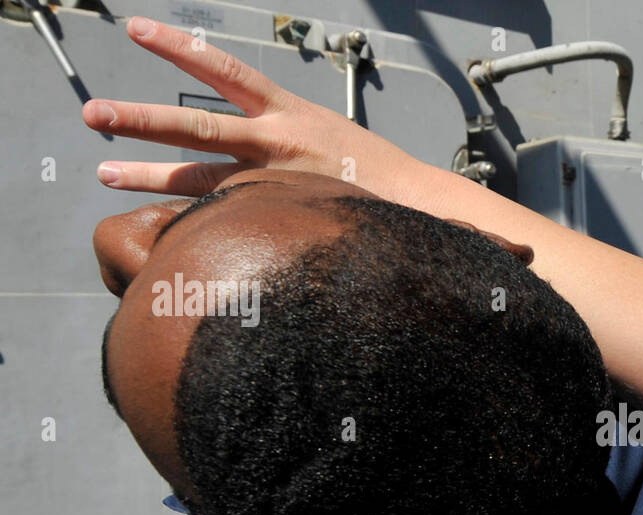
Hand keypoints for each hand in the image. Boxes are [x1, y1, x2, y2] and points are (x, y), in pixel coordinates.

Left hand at [83, 17, 426, 207]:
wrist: (418, 206)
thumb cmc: (373, 175)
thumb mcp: (328, 138)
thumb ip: (285, 140)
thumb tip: (249, 152)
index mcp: (288, 111)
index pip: (225, 69)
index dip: (179, 46)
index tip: (137, 29)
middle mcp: (275, 141)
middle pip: (195, 124)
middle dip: (141, 119)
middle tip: (95, 113)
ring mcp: (275, 183)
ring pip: (199, 177)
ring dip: (147, 176)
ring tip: (104, 172)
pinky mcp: (281, 217)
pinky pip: (227, 218)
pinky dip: (194, 223)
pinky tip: (164, 229)